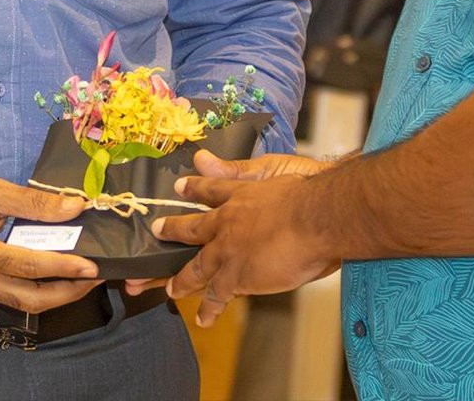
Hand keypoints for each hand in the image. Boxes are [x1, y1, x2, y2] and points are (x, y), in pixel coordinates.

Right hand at [0, 167, 99, 312]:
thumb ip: (31, 201)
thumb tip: (74, 207)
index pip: (27, 266)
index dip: (63, 267)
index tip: (92, 265)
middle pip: (28, 298)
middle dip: (67, 292)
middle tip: (96, 277)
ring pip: (21, 302)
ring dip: (54, 295)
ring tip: (82, 278)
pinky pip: (10, 296)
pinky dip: (37, 290)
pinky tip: (55, 276)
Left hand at [138, 150, 337, 326]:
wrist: (317, 219)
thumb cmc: (304, 191)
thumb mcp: (267, 169)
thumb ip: (233, 168)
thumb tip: (199, 156)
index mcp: (238, 195)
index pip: (209, 190)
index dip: (193, 189)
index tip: (178, 188)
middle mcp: (226, 222)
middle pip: (192, 229)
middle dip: (172, 232)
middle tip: (156, 232)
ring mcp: (228, 251)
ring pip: (197, 267)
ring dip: (183, 279)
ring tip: (171, 288)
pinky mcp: (238, 276)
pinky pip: (217, 294)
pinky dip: (210, 307)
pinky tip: (203, 317)